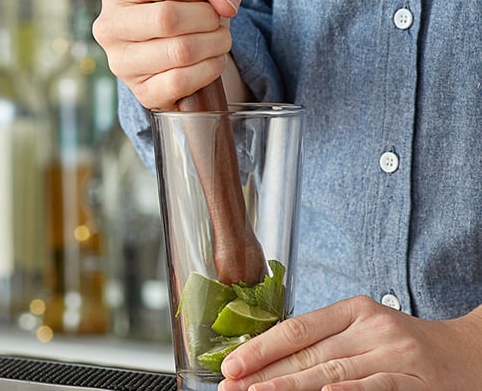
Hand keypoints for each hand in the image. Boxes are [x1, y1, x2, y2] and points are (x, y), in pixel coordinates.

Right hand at [92, 0, 245, 109]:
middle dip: (207, 19)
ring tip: (219, 41)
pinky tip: (213, 61)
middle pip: (169, 18)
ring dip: (214, 44)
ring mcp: (122, 64)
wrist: (178, 60)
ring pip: (180, 51)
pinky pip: (182, 81)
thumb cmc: (188, 14)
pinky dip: (209, 69)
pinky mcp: (143, 93)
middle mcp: (110, 27)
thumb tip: (225, 6)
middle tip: (217, 23)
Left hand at [218, 295, 481, 389]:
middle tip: (232, 388)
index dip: (263, 347)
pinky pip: (371, 388)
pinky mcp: (411, 379)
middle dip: (267, 374)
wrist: (466, 353)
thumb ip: (328, 338)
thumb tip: (274, 359)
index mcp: (354, 308)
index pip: (299, 327)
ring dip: (290, 389)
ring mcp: (392, 353)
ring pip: (331, 373)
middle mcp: (371, 326)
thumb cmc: (406, 343)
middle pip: (309, 354)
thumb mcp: (365, 328)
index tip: (233, 365)